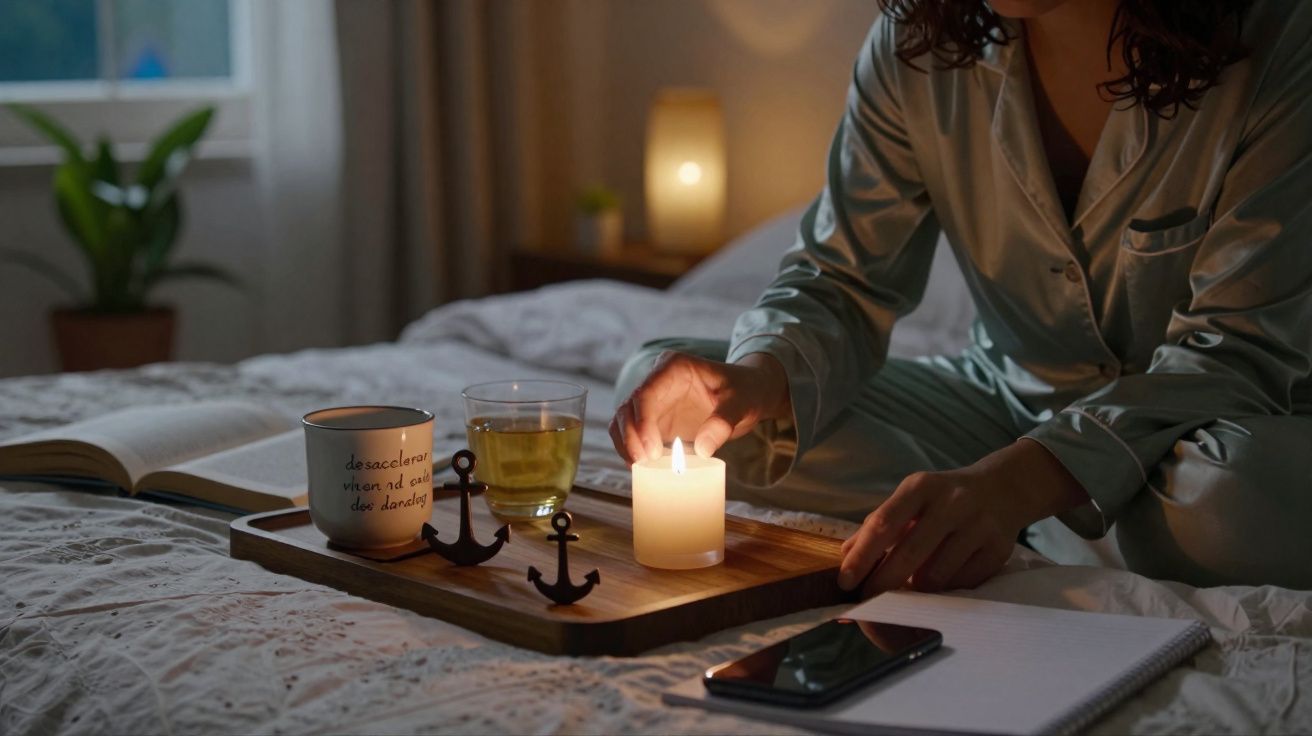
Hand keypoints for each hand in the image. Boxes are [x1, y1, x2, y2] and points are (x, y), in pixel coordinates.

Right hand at [610, 351, 790, 461]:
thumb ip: (724, 422)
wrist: (750, 394)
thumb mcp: (743, 403)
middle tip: (644, 463)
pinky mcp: (656, 421)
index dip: (642, 422)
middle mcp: (657, 382)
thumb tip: (702, 449)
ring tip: (640, 468)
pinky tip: (643, 467)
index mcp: (673, 367)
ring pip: (624, 422)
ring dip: (626, 445)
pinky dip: (633, 450)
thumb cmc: (747, 391)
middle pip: (628, 408)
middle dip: (630, 437)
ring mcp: (654, 402)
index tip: (652, 451)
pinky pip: (634, 436)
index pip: (645, 393)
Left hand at [838, 439, 1089, 596]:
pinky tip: (945, 579)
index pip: (883, 523)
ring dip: (918, 589)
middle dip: (883, 583)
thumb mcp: (910, 499)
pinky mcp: (999, 548)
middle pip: (910, 552)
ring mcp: (979, 525)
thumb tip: (846, 556)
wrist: (1003, 488)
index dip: (862, 555)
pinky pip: (962, 584)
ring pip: (937, 575)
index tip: (845, 581)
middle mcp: (951, 502)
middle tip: (868, 601)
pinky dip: (947, 589)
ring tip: (913, 585)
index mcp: (920, 487)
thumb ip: (878, 525)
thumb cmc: (943, 499)